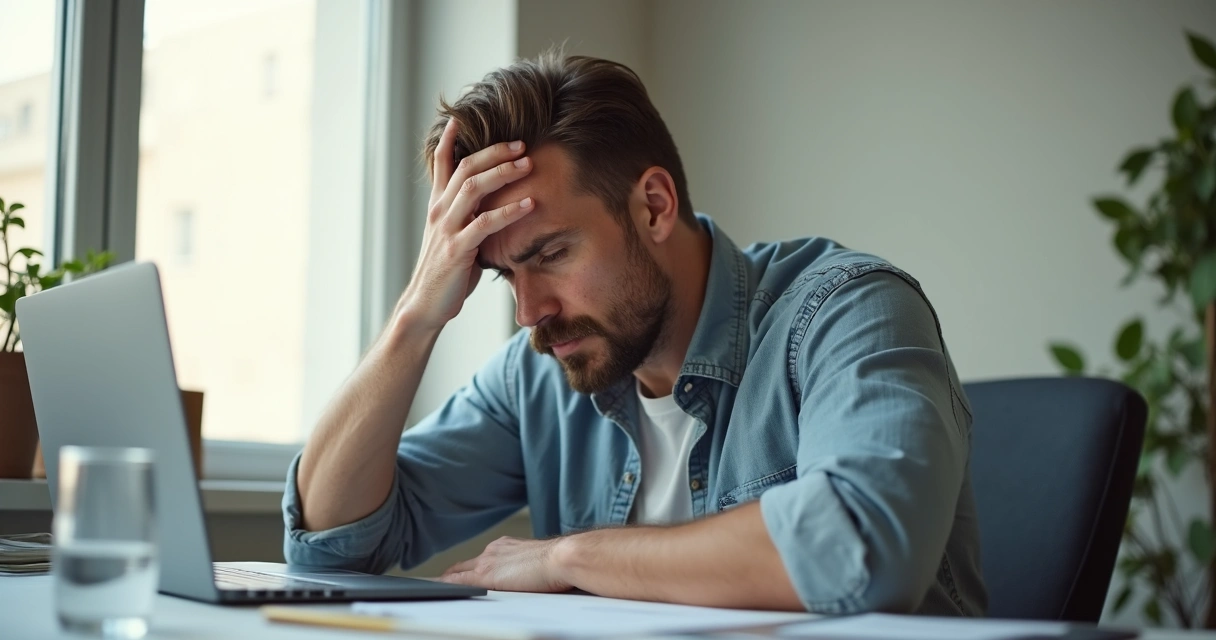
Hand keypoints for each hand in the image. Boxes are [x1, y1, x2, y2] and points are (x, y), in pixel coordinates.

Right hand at [397, 118, 535, 329]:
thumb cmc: (446, 272)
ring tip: (529, 164)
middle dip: (494, 152)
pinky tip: (530, 204)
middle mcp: (440, 211)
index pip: (441, 163)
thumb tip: (493, 205)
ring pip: (472, 188)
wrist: (426, 304)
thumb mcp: (456, 236)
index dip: (450, 139)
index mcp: (438, 206)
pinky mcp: (457, 249)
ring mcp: (447, 229)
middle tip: (522, 143)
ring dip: (503, 172)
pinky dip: (509, 211)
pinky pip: (484, 224)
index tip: (461, 118)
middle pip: (465, 168)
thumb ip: (469, 217)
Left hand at [439, 536, 572, 592]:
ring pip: (457, 573)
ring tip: (431, 589)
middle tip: (438, 583)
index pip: (481, 560)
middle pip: (464, 565)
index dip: (468, 569)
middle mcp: (494, 550)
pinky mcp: (485, 575)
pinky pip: (456, 581)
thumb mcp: (541, 563)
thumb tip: (533, 576)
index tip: (459, 575)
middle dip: (451, 575)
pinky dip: (444, 586)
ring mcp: (488, 561)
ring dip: (445, 581)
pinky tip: (436, 591)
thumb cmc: (561, 562)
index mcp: (507, 547)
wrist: (563, 557)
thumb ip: (530, 569)